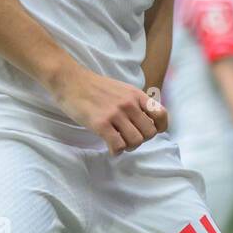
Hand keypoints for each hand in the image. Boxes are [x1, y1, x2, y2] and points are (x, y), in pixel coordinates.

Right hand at [51, 67, 168, 153]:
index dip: (160, 127)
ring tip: (120, 144)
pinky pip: (118, 145)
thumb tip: (146, 120)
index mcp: (136, 95)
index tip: (150, 131)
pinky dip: (117, 151)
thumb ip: (135, 102)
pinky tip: (111, 149)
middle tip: (129, 139)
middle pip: (150, 132)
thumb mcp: (122, 89)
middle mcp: (129, 104)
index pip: (161, 114)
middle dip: (142, 140)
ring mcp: (115, 114)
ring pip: (136, 141)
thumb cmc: (95, 87)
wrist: (71, 81)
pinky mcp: (100, 123)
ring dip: (129, 147)